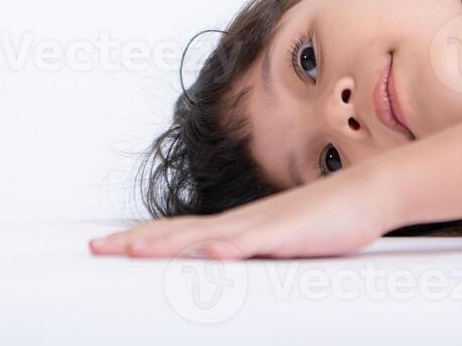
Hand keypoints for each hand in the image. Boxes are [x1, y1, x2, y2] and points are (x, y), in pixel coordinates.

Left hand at [88, 165, 393, 259]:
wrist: (366, 193)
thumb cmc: (323, 220)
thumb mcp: (277, 244)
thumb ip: (249, 253)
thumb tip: (219, 267)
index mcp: (235, 225)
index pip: (177, 232)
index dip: (140, 239)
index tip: (106, 247)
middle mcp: (240, 222)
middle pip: (178, 232)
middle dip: (136, 241)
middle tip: (96, 249)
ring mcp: (263, 226)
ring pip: (207, 236)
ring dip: (169, 243)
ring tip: (135, 251)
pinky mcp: (290, 234)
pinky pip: (257, 242)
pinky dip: (233, 248)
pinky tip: (212, 254)